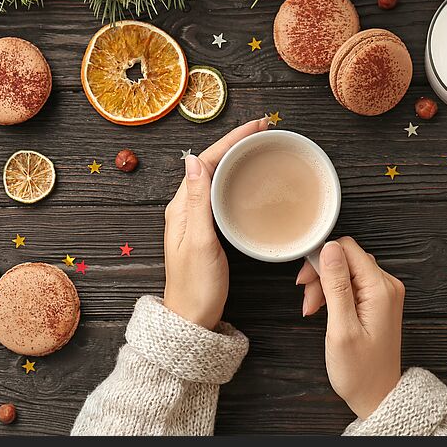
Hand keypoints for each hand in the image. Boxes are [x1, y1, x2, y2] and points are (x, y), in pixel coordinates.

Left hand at [163, 118, 268, 329]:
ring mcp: (195, 219)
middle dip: (237, 143)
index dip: (232, 140)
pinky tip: (249, 180)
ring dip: (237, 159)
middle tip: (265, 130)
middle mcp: (186, 208)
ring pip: (217, 178)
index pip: (206, 161)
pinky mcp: (206, 230)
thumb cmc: (196, 287)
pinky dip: (236, 180)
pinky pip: (221, 194)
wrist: (191, 320)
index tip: (257, 126)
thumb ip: (198, 202)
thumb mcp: (199, 242)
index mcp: (181, 207)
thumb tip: (195, 160)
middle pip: (212, 164)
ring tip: (260, 146)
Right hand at [297, 237, 403, 418]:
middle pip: (346, 258)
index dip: (322, 258)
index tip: (305, 280)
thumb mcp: (341, 328)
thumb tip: (329, 249)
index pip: (347, 248)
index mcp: (380, 289)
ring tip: (312, 310)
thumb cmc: (359, 371)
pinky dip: (333, 293)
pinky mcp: (377, 302)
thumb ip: (336, 285)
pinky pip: (351, 284)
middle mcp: (386, 286)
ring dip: (324, 285)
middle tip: (307, 301)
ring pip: (346, 271)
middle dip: (321, 274)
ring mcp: (383, 294)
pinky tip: (323, 310)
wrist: (377, 396)